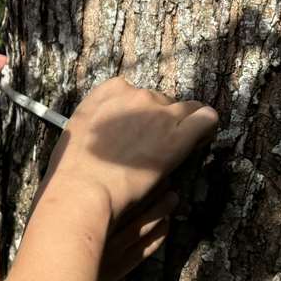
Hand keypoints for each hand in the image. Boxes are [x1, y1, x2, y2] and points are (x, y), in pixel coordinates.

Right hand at [34, 77, 217, 267]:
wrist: (84, 190)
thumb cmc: (73, 170)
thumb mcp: (76, 130)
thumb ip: (96, 118)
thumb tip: (109, 126)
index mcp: (110, 92)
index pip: (137, 91)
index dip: (142, 112)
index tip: (141, 131)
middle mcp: (137, 96)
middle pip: (163, 101)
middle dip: (163, 120)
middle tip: (157, 147)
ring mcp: (160, 114)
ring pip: (190, 108)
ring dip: (187, 125)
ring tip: (183, 147)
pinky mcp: (178, 137)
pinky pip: (207, 119)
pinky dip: (207, 129)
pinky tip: (199, 144)